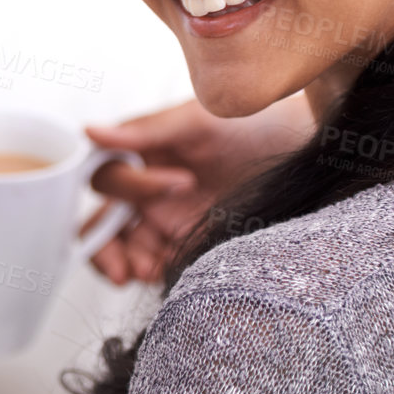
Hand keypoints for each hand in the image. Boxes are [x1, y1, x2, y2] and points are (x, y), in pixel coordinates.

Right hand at [80, 94, 315, 284]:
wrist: (304, 149)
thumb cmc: (255, 122)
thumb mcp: (200, 119)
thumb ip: (146, 130)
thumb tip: (89, 132)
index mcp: (143, 152)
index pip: (108, 176)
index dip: (131, 185)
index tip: (182, 181)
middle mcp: (148, 187)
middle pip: (102, 222)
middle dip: (103, 248)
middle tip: (120, 271)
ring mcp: (168, 216)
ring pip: (126, 247)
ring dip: (129, 264)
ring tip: (148, 273)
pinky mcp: (189, 240)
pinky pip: (159, 262)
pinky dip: (157, 271)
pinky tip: (170, 272)